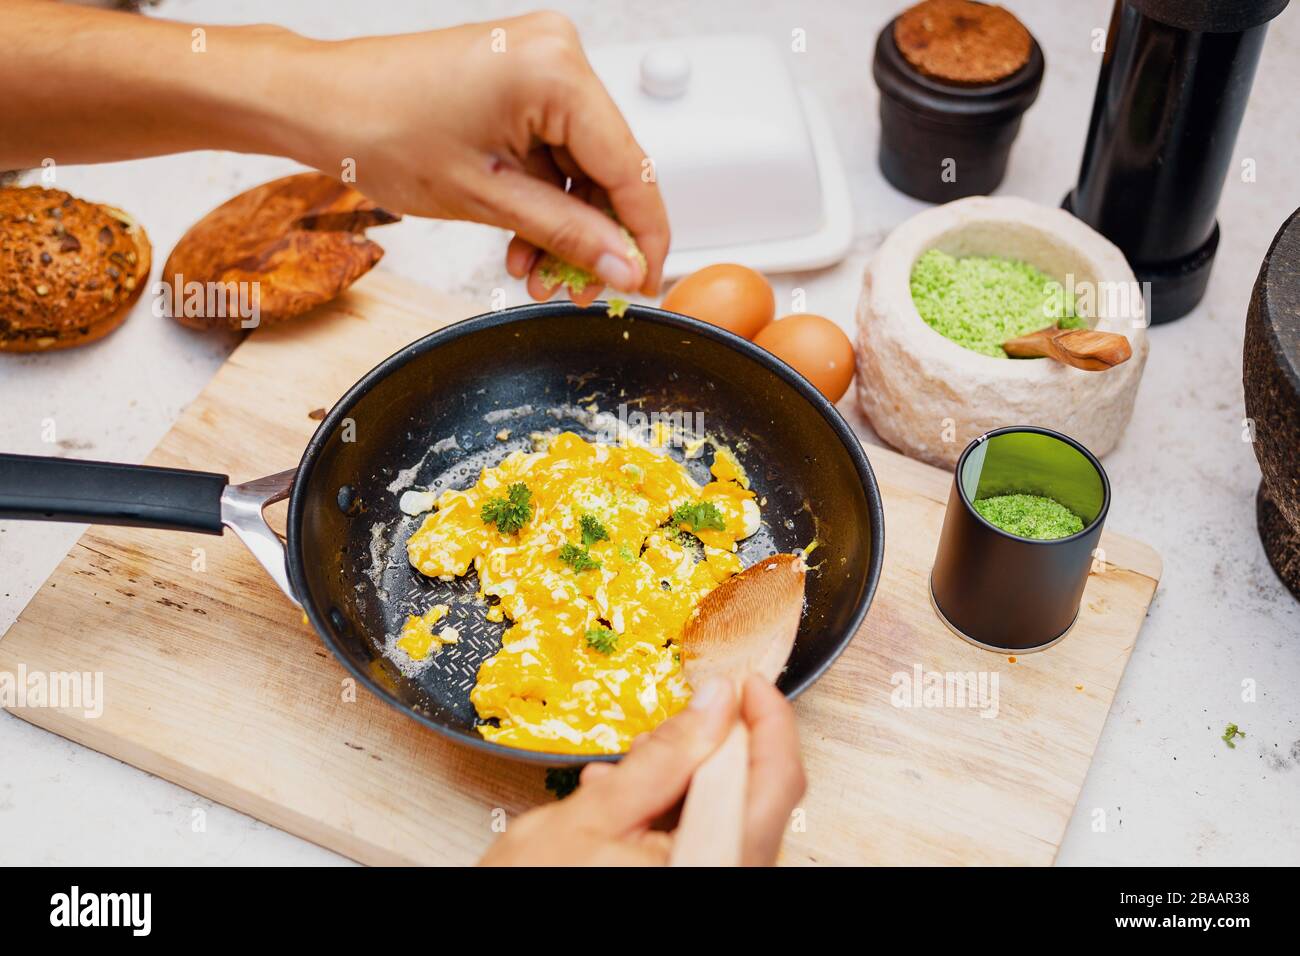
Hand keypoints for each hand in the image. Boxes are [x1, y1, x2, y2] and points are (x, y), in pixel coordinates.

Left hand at [300, 12, 668, 303]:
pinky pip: (555, 151)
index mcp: (555, 71)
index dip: (643, 237)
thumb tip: (621, 267)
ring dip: (566, 227)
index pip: (631, 168)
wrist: (319, 103)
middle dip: (595, 237)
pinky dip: (544, 200)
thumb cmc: (378, 128)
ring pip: (582, 166)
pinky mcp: (521, 80)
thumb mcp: (485, 198)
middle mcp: (557, 54)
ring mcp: (540, 63)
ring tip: (539, 274)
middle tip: (579, 290)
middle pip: (610, 167)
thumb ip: (567, 234)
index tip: (644, 284)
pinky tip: (524, 242)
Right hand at [478, 675, 805, 866]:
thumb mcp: (592, 815)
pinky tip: (632, 800)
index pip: (775, 779)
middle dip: (723, 743)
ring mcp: (714, 882)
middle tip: (685, 714)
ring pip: (733, 815)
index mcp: (712, 861)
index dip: (767, 718)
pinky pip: (709, 838)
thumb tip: (715, 700)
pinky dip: (680, 809)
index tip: (743, 679)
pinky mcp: (698, 882)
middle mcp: (728, 875)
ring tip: (636, 762)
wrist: (496, 945)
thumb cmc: (533, 891)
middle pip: (759, 795)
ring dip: (696, 776)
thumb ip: (663, 756)